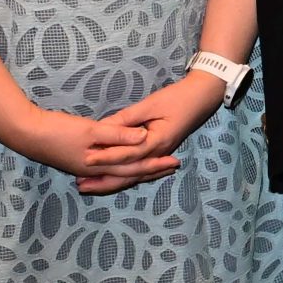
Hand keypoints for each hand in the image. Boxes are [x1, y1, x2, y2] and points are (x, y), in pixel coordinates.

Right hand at [18, 106, 182, 189]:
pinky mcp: (80, 161)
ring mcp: (86, 168)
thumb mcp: (90, 130)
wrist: (27, 133)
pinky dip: (122, 168)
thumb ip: (118, 135)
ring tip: (155, 167)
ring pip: (118, 173)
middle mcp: (95, 171)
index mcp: (99, 165)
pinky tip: (125, 165)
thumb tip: (143, 138)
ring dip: (137, 171)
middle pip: (128, 175)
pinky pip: (109, 169)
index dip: (154, 165)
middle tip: (173, 166)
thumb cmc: (59, 130)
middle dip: (151, 171)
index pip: (133, 168)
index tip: (174, 161)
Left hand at [77, 73, 225, 194]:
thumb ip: (127, 118)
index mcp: (158, 141)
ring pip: (134, 175)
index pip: (127, 154)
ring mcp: (160, 155)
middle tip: (80, 185)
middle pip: (129, 172)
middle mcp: (159, 153)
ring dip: (111, 182)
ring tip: (90, 187)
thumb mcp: (151, 104)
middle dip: (104, 179)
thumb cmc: (178, 97)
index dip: (106, 157)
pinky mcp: (159, 153)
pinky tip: (111, 180)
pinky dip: (124, 177)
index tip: (86, 159)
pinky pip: (139, 170)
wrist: (203, 96)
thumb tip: (102, 128)